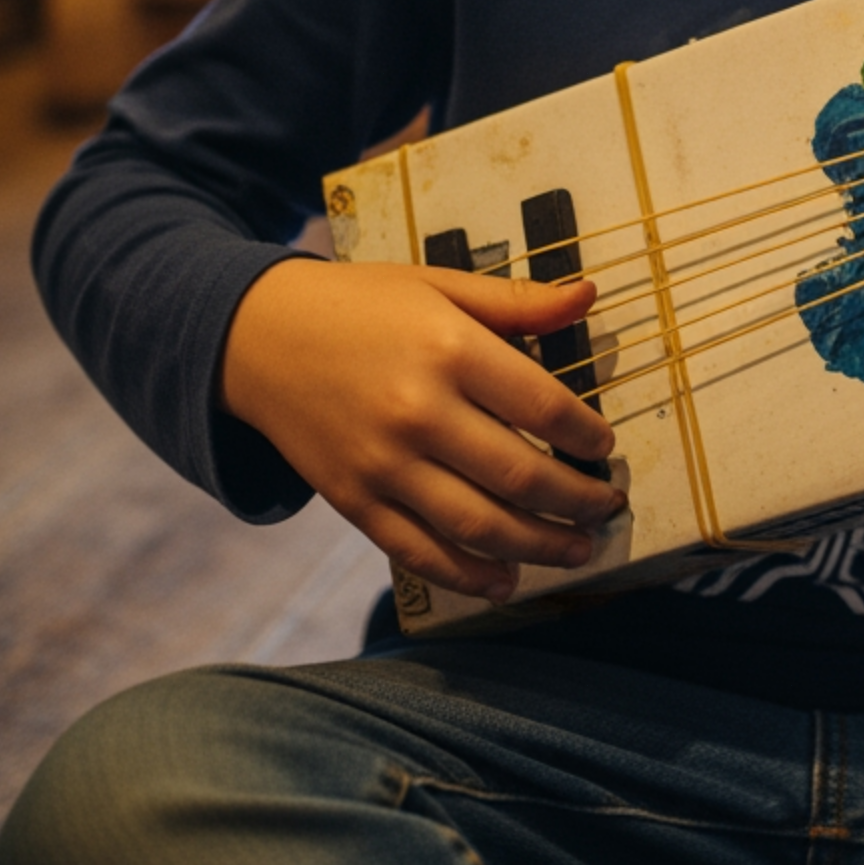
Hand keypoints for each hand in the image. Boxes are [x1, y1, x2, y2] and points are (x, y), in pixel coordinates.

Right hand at [219, 257, 621, 601]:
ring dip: (539, 546)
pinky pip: (418, 551)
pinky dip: (467, 574)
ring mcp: (383, 464)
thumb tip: (588, 295)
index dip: (586, 436)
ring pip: (478, 525)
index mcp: (449, 349)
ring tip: (577, 550)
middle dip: (576, 500)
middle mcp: (419, 412)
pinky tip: (505, 580)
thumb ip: (517, 301)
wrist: (257, 336)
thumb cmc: (360, 303)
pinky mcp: (353, 500)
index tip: (605, 446)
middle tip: (607, 508)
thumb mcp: (439, 284)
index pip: (543, 407)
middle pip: (520, 476)